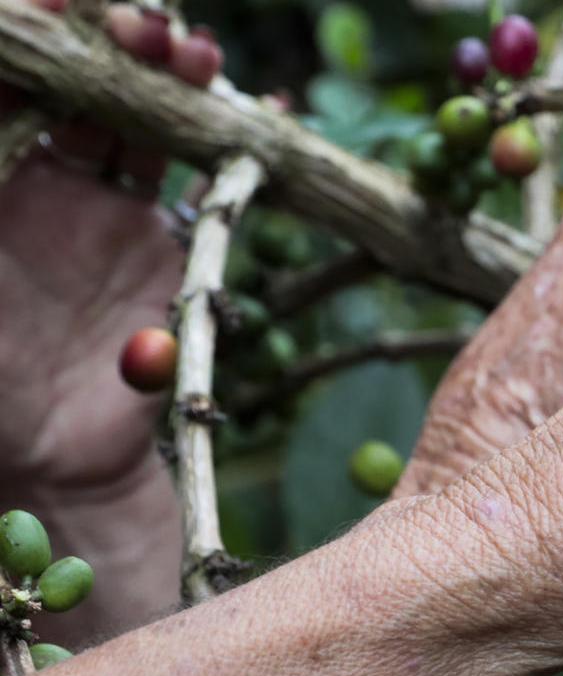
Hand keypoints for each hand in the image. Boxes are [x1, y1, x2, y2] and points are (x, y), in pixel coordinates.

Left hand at [0, 2, 223, 492]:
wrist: (46, 466)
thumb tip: (7, 96)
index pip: (9, 81)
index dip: (36, 33)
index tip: (58, 2)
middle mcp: (37, 182)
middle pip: (80, 84)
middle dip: (113, 46)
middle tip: (142, 29)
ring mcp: (103, 213)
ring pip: (141, 118)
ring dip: (170, 79)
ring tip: (194, 57)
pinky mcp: (163, 253)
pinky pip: (202, 183)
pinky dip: (236, 140)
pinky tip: (261, 114)